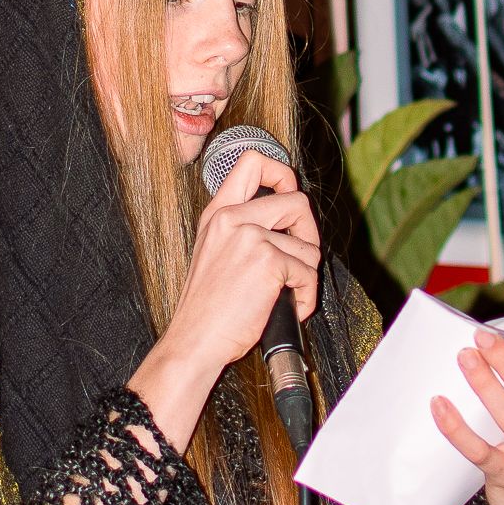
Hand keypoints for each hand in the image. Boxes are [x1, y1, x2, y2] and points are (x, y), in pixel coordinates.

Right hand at [128, 150, 319, 455]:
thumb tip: (286, 223)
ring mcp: (251, 238)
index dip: (281, 173)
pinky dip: (306, 298)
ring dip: (306, 276)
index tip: (287, 194)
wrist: (194, 341)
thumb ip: (241, 229)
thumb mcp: (213, 252)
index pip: (252, 162)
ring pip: (309, 246)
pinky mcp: (269, 263)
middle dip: (309, 232)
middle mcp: (232, 219)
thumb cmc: (205, 308)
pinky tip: (287, 308)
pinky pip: (309, 274)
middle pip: (297, 199)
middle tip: (301, 258)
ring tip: (285, 295)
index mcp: (217, 214)